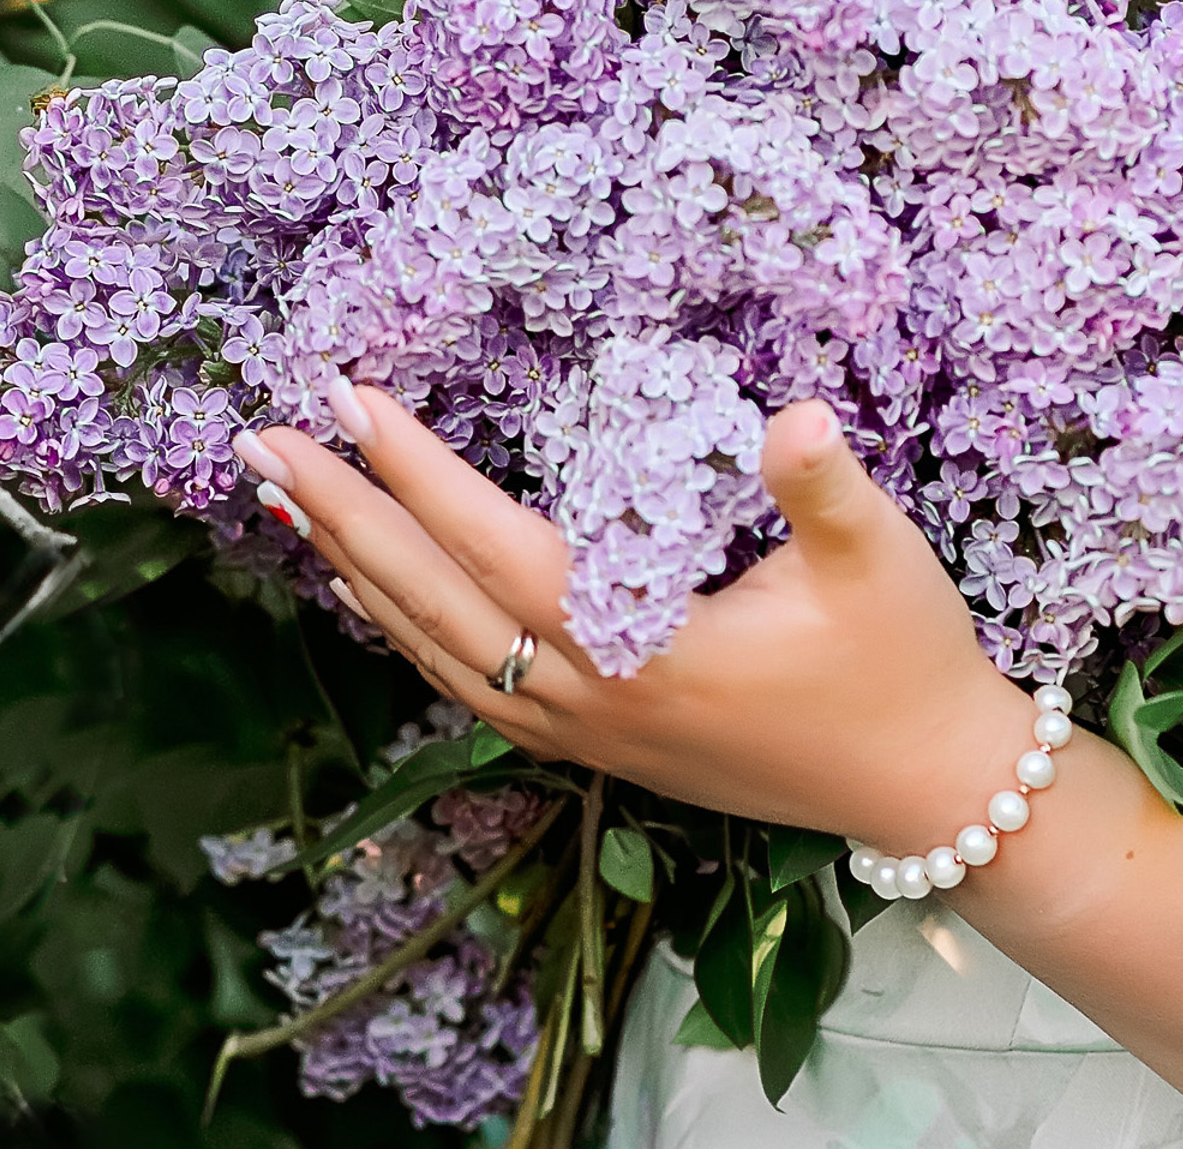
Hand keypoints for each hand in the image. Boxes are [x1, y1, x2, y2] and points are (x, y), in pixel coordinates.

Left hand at [238, 388, 1038, 852]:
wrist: (921, 782)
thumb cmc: (903, 658)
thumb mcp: (881, 556)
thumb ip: (825, 485)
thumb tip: (793, 417)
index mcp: (644, 650)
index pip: (497, 551)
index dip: (419, 476)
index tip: (352, 400)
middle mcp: (592, 701)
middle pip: (434, 606)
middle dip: (342, 518)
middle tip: (261, 442)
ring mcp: (585, 734)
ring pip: (436, 654)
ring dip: (357, 573)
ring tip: (291, 504)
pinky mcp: (598, 748)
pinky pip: (467, 687)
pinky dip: (407, 630)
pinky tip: (381, 592)